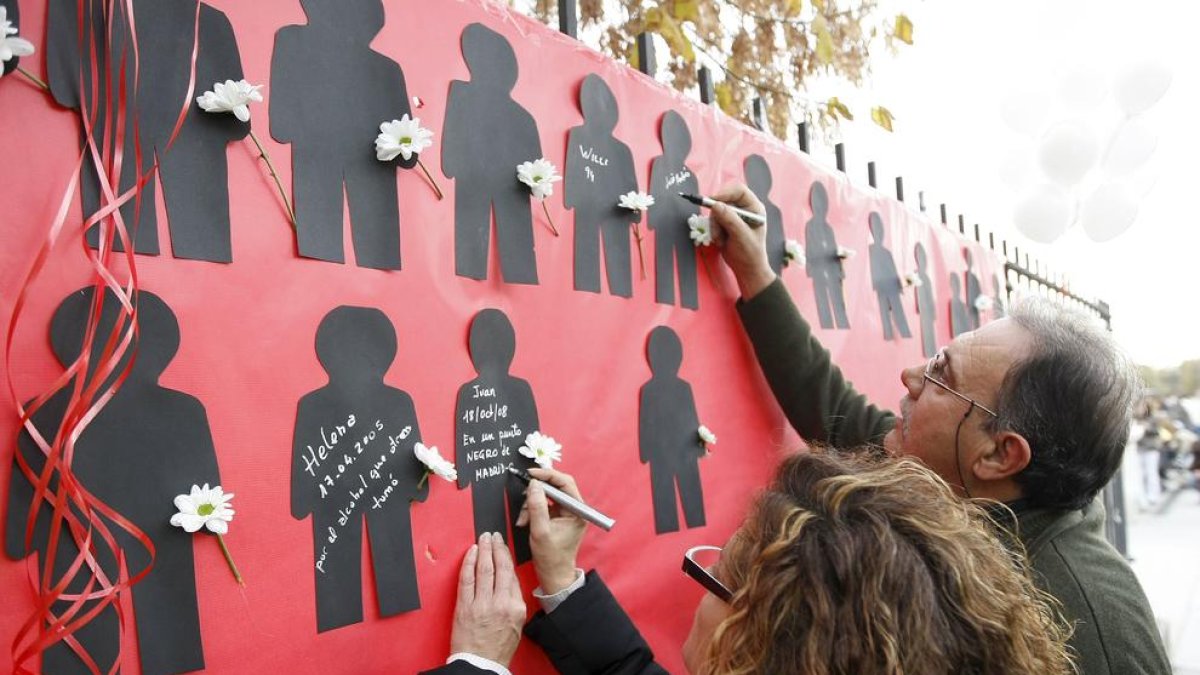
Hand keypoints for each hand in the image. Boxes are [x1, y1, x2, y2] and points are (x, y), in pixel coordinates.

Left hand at [449, 533, 525, 666]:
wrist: (480, 664)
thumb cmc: (498, 648)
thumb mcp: (517, 625)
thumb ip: (514, 602)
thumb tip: (508, 581)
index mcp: (516, 607)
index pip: (511, 574)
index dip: (506, 556)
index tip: (503, 546)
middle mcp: (501, 603)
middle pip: (499, 568)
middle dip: (496, 548)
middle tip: (493, 536)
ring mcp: (482, 604)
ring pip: (484, 569)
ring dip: (484, 550)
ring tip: (483, 538)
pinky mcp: (465, 607)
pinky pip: (467, 579)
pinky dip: (469, 563)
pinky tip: (471, 552)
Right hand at [516, 467, 586, 594]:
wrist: (553, 575)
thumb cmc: (551, 558)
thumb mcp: (540, 531)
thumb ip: (536, 506)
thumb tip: (533, 485)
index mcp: (577, 511)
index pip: (565, 483)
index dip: (547, 475)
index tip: (530, 474)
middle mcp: (574, 509)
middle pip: (555, 488)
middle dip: (536, 493)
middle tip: (523, 498)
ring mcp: (566, 513)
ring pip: (546, 496)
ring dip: (531, 504)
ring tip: (523, 519)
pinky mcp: (557, 517)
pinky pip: (542, 505)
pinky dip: (532, 510)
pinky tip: (525, 521)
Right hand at [708, 183, 773, 298]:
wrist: (746, 268)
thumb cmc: (750, 253)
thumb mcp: (741, 236)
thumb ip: (730, 220)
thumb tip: (716, 205)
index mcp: (755, 208)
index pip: (739, 191)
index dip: (725, 193)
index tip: (713, 201)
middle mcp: (744, 209)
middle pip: (724, 199)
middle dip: (718, 214)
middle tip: (715, 226)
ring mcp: (734, 216)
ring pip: (716, 211)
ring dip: (715, 226)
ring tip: (721, 240)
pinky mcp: (724, 223)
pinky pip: (713, 220)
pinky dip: (713, 231)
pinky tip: (721, 241)